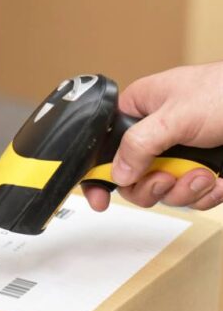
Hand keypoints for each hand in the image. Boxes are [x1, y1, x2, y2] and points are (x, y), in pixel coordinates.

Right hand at [83, 62, 222, 210]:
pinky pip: (190, 199)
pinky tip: (217, 179)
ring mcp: (178, 156)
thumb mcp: (176, 115)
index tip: (99, 199)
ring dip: (184, 190)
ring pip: (162, 193)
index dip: (99, 175)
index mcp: (140, 112)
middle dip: (152, 186)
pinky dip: (205, 195)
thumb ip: (139, 144)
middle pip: (132, 180)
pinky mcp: (199, 172)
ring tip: (202, 175)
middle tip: (166, 178)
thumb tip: (117, 174)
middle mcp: (155, 137)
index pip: (105, 148)